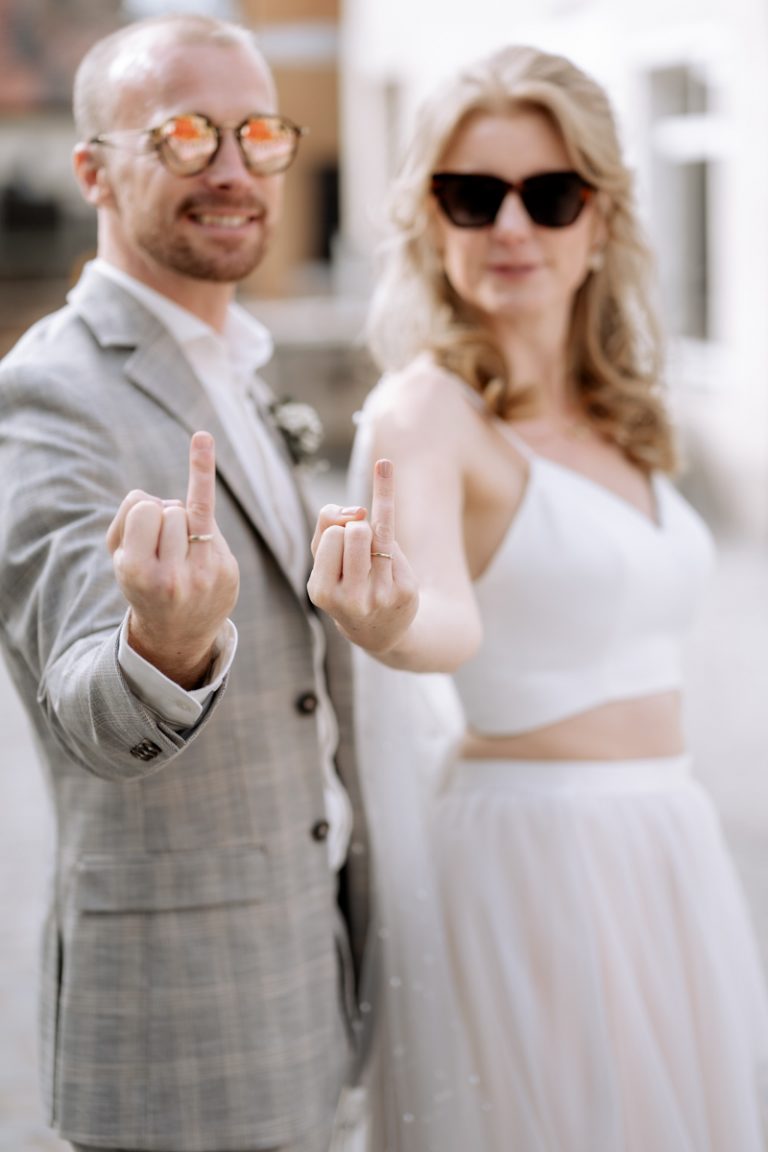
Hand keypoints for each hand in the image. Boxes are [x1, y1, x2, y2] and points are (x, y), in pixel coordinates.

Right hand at [106, 431, 239, 688]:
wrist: (176, 633)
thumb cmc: (143, 582)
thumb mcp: (119, 556)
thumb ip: (129, 518)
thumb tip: (163, 499)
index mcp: (134, 571)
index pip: (142, 506)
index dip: (143, 515)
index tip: (144, 539)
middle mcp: (170, 575)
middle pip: (168, 508)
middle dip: (164, 519)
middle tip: (164, 552)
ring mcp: (202, 573)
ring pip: (189, 509)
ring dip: (183, 521)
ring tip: (180, 554)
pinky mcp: (224, 569)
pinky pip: (211, 513)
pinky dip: (203, 471)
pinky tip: (201, 438)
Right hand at [307, 459, 417, 654]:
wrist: (379, 630)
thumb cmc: (344, 583)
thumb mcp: (323, 559)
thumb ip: (326, 524)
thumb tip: (359, 509)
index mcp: (321, 592)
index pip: (332, 534)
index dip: (337, 529)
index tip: (337, 543)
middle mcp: (350, 598)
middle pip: (357, 530)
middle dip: (357, 528)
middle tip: (358, 549)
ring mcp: (381, 596)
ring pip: (379, 530)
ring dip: (373, 525)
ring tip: (369, 543)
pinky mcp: (405, 591)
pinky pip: (396, 542)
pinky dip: (387, 538)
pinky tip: (386, 497)